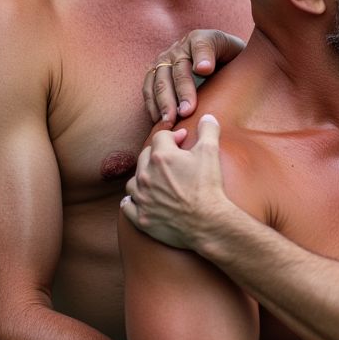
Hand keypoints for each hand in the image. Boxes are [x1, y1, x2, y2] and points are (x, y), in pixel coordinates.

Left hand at [121, 117, 230, 249]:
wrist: (207, 222)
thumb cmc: (208, 187)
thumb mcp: (211, 152)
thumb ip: (208, 130)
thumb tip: (207, 117)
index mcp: (161, 157)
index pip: (160, 137)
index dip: (173, 136)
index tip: (183, 141)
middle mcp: (146, 175)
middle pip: (144, 156)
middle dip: (157, 154)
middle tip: (172, 160)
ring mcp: (142, 198)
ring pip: (133, 181)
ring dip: (142, 178)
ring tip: (154, 180)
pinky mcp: (141, 217)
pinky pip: (127, 206)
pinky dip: (132, 202)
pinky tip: (139, 200)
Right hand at [143, 30, 245, 124]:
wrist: (221, 64)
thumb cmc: (230, 61)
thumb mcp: (235, 53)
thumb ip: (224, 56)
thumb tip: (202, 69)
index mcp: (200, 39)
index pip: (201, 47)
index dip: (202, 58)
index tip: (205, 70)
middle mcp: (178, 49)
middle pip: (177, 69)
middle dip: (181, 91)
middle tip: (186, 111)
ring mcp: (164, 62)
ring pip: (159, 80)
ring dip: (163, 102)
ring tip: (169, 121)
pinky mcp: (155, 76)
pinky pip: (148, 90)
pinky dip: (152, 105)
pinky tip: (158, 121)